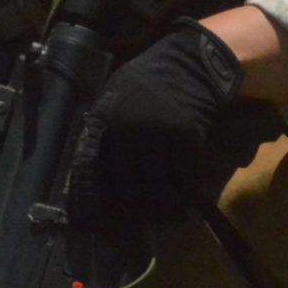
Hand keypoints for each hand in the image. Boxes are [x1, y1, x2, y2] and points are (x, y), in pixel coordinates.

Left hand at [68, 18, 271, 228]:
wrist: (191, 63)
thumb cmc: (151, 82)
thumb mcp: (119, 95)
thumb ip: (107, 126)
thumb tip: (96, 166)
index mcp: (107, 118)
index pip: (100, 166)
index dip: (103, 194)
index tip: (107, 214)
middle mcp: (129, 127)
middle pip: (128, 179)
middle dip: (134, 206)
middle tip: (141, 224)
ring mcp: (158, 131)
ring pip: (157, 180)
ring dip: (161, 204)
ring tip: (166, 219)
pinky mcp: (186, 135)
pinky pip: (183, 171)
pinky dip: (185, 189)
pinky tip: (186, 200)